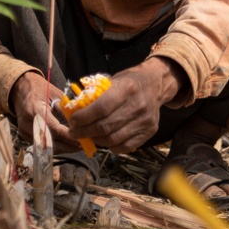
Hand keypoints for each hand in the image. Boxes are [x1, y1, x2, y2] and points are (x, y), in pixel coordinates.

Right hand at [9, 72, 78, 152]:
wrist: (20, 89)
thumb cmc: (40, 89)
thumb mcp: (55, 94)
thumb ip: (65, 110)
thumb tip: (79, 124)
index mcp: (35, 109)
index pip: (53, 128)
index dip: (68, 136)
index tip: (82, 139)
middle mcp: (27, 123)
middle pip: (50, 142)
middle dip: (68, 146)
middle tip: (83, 145)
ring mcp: (24, 131)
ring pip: (46, 147)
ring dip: (63, 148)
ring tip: (77, 146)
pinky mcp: (24, 135)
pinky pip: (42, 145)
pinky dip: (55, 146)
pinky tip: (66, 143)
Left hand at [67, 57, 184, 153]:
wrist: (155, 85)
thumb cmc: (129, 82)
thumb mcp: (113, 80)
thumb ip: (97, 95)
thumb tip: (75, 109)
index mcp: (126, 88)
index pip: (102, 108)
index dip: (84, 117)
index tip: (73, 121)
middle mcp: (137, 105)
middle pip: (106, 126)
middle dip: (85, 132)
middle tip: (74, 132)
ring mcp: (145, 120)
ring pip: (114, 139)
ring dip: (95, 140)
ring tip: (86, 137)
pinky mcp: (149, 131)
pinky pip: (126, 147)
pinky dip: (111, 147)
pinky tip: (103, 141)